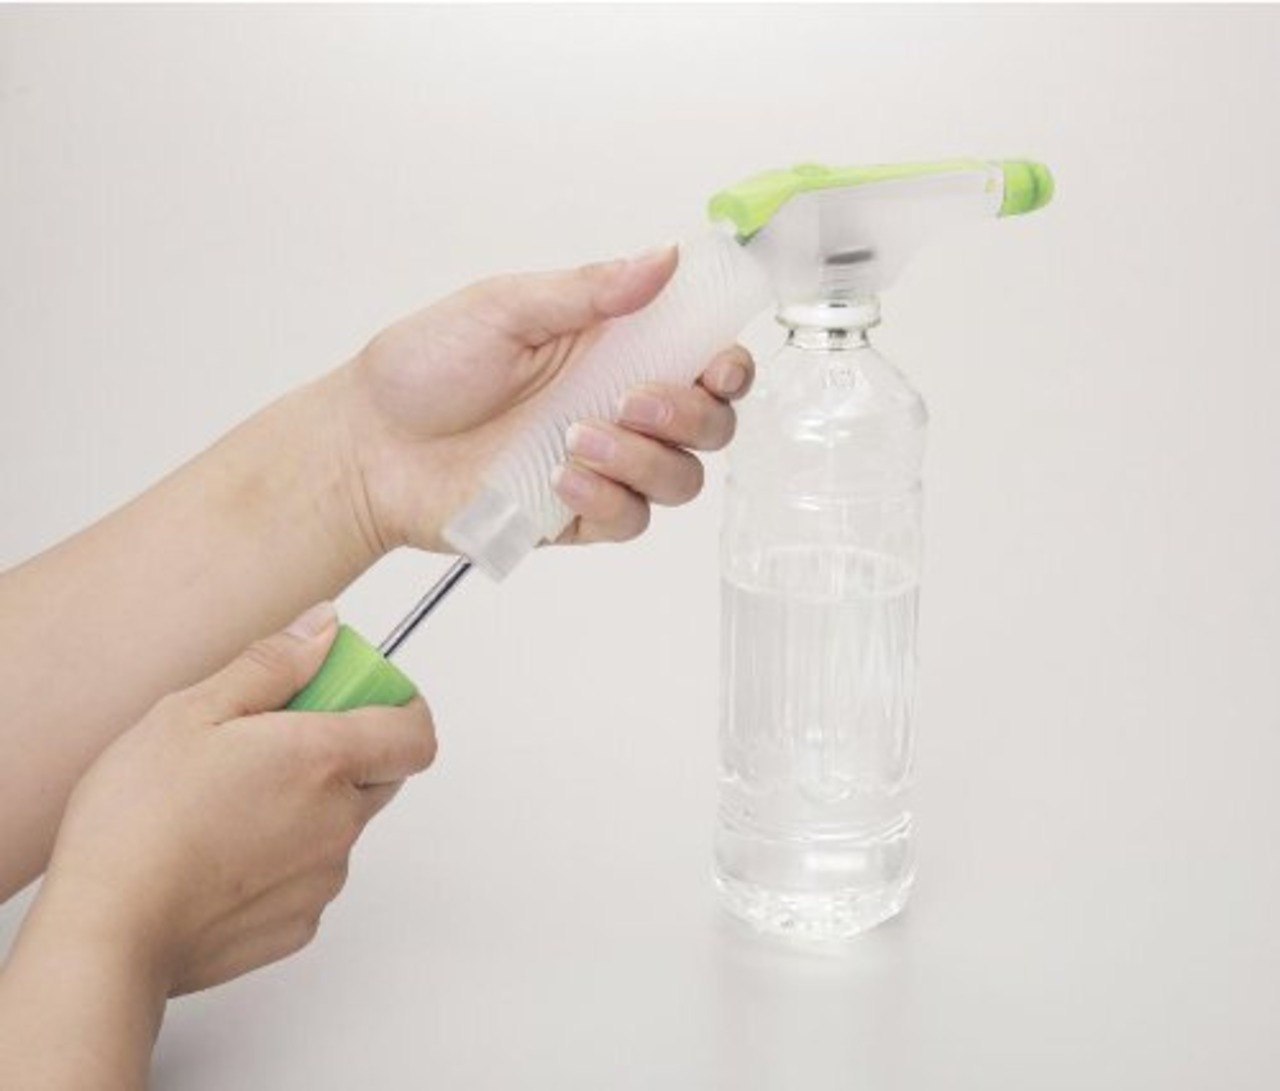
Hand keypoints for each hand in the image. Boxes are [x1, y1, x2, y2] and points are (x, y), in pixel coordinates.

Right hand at [39, 603, 435, 995]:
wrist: (106, 935)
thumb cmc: (139, 823)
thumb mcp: (194, 712)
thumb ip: (273, 664)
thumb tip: (324, 628)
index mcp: (325, 760)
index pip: (415, 732)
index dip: (401, 708)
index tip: (363, 696)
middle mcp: (339, 821)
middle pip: (380, 776)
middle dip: (345, 752)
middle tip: (274, 742)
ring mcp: (322, 879)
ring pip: (339, 826)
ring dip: (308, 807)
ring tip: (228, 803)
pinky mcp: (297, 925)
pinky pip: (308, 876)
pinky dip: (281, 859)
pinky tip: (221, 853)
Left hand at [329, 245, 754, 552]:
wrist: (367, 446)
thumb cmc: (423, 369)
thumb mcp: (503, 309)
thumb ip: (587, 291)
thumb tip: (662, 259)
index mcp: (612, 348)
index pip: (702, 357)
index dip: (727, 364)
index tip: (716, 363)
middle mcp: (618, 406)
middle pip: (709, 424)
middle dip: (690, 415)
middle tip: (634, 400)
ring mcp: (602, 464)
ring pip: (678, 480)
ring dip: (644, 460)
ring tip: (576, 440)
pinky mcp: (576, 515)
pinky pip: (628, 520)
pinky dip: (606, 501)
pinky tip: (561, 479)